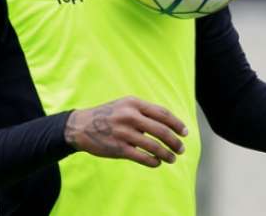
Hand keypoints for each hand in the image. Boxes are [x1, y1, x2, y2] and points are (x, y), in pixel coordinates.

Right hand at [64, 96, 187, 167]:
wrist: (80, 126)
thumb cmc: (108, 115)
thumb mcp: (124, 105)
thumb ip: (144, 111)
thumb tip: (168, 123)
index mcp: (134, 103)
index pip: (162, 113)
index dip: (176, 123)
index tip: (185, 132)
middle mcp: (130, 116)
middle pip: (161, 130)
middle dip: (175, 141)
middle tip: (182, 148)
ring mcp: (124, 133)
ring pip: (153, 146)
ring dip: (167, 154)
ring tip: (173, 159)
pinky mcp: (118, 148)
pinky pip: (142, 157)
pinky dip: (153, 161)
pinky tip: (157, 163)